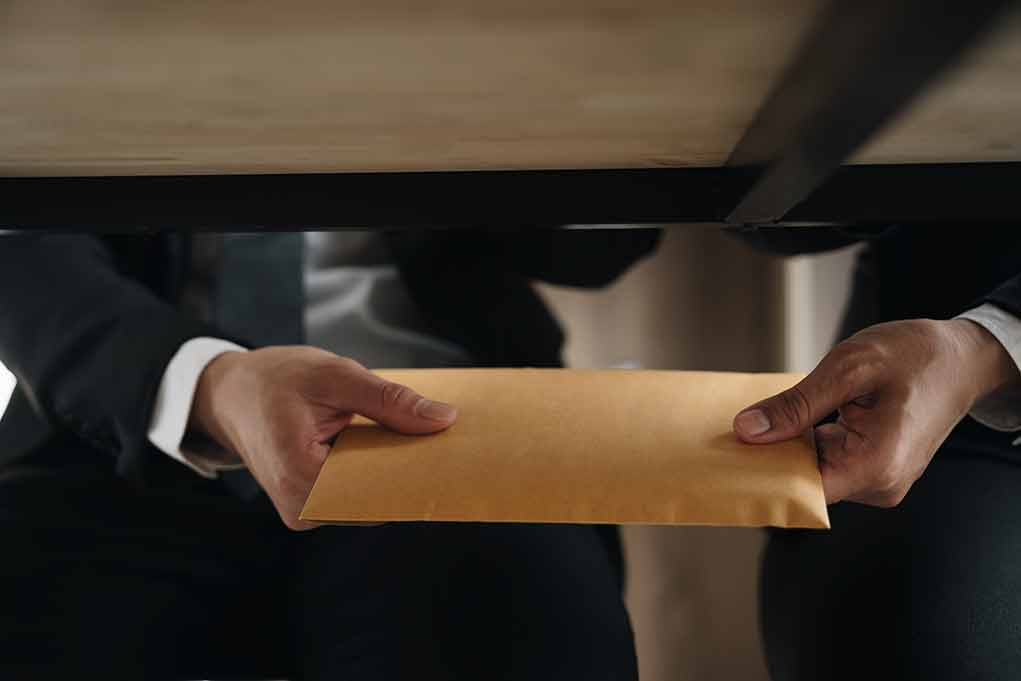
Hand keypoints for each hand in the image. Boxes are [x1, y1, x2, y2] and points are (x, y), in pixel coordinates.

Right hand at [190, 346, 456, 528]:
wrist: (228, 393)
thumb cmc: (274, 379)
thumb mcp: (335, 376)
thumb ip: (390, 401)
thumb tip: (443, 421)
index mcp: (302, 479)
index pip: (380, 490)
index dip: (419, 472)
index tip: (455, 454)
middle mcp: (303, 509)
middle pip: (378, 498)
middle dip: (411, 469)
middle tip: (444, 437)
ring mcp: (306, 513)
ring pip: (370, 498)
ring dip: (394, 470)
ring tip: (419, 438)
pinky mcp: (312, 506)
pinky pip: (357, 493)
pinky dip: (376, 471)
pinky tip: (392, 446)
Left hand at [733, 319, 1017, 506]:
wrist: (962, 356)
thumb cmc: (915, 355)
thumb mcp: (849, 369)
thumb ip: (796, 405)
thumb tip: (747, 430)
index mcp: (876, 466)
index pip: (801, 491)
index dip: (761, 476)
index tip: (724, 460)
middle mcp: (880, 484)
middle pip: (804, 482)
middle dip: (768, 457)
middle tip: (730, 431)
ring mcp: (879, 479)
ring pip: (812, 472)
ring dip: (785, 447)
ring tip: (756, 421)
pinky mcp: (874, 468)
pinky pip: (827, 462)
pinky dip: (804, 443)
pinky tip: (784, 421)